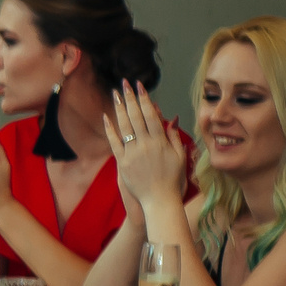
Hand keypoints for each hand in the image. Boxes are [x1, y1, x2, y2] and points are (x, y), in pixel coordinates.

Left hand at [101, 82, 182, 208]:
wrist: (159, 201)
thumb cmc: (173, 180)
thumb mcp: (180, 157)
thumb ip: (173, 138)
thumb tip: (170, 120)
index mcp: (161, 142)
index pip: (151, 115)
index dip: (144, 99)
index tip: (140, 86)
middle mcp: (145, 145)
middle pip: (136, 116)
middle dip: (130, 98)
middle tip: (125, 83)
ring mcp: (132, 154)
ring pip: (124, 126)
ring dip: (119, 108)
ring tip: (116, 94)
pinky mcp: (122, 163)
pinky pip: (114, 143)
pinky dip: (110, 129)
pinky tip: (106, 117)